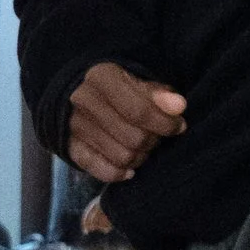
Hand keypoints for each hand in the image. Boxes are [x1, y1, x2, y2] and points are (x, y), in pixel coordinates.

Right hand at [66, 62, 186, 184]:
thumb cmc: (116, 89)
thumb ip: (159, 94)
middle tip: (157, 136)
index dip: (166, 123)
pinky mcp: (70, 148)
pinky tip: (129, 168)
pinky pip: (103, 171)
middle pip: (133, 137)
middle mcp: (83, 100)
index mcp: (101, 77)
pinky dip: (121, 173)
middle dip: (154, 141)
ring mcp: (74, 126)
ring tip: (143, 147)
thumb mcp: (136, 82)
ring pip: (122, 157)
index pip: (140, 111)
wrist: (75, 94)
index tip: (179, 126)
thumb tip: (179, 106)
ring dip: (141, 157)